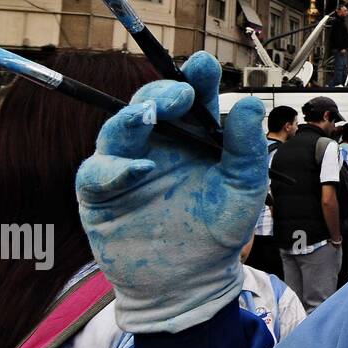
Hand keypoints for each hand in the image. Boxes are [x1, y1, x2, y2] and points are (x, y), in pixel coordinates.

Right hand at [76, 52, 268, 333]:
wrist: (191, 280)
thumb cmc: (219, 228)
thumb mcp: (244, 187)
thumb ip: (247, 147)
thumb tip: (250, 104)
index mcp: (194, 134)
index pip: (192, 96)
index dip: (194, 78)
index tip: (201, 66)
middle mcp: (158, 143)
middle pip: (150, 104)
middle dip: (162, 94)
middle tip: (179, 96)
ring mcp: (126, 165)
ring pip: (118, 130)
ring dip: (130, 119)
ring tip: (147, 117)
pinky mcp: (101, 194)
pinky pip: (98, 173)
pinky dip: (115, 168)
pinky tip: (140, 169)